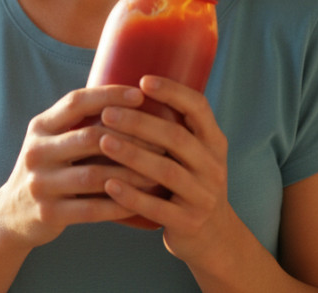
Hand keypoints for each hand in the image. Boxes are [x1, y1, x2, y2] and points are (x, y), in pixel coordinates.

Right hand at [0, 85, 155, 250]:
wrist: (12, 215)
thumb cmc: (48, 170)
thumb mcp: (51, 141)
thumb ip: (78, 123)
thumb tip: (132, 102)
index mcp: (40, 127)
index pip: (75, 102)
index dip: (108, 95)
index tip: (140, 94)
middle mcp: (36, 152)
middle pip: (90, 137)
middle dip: (130, 138)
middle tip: (161, 140)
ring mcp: (40, 184)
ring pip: (95, 176)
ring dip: (132, 173)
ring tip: (158, 172)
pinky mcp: (48, 213)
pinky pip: (93, 209)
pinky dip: (121, 204)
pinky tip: (142, 201)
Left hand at [96, 75, 236, 262]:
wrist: (214, 237)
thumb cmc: (190, 183)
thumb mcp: (195, 154)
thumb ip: (173, 127)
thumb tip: (124, 88)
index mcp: (214, 142)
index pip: (199, 108)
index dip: (173, 92)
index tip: (143, 80)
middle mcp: (213, 166)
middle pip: (177, 138)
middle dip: (140, 123)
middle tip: (107, 112)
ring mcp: (203, 196)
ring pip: (167, 171)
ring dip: (133, 155)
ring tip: (103, 142)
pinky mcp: (188, 223)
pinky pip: (158, 208)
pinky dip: (132, 195)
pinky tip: (108, 185)